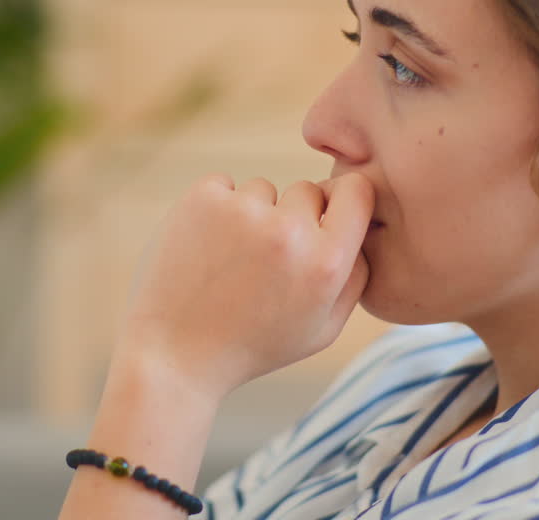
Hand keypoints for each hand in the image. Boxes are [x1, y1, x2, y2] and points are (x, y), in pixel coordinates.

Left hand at [115, 173, 374, 402]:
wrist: (175, 353)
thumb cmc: (252, 345)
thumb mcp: (322, 328)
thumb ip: (355, 275)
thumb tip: (363, 225)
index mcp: (326, 263)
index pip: (357, 190)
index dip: (343, 201)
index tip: (326, 217)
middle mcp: (290, 231)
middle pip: (308, 189)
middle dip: (294, 217)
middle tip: (265, 262)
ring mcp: (244, 210)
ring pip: (263, 190)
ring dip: (252, 215)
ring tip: (231, 263)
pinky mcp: (203, 199)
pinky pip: (224, 185)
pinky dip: (216, 209)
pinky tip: (207, 248)